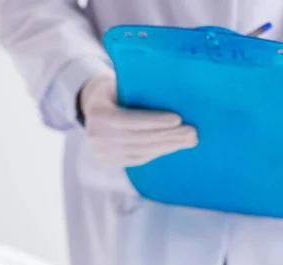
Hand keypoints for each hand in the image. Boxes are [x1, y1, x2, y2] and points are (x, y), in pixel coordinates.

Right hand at [80, 72, 197, 166]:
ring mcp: (102, 153)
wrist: (91, 107)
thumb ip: (136, 88)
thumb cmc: (113, 90)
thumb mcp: (119, 84)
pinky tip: (172, 147)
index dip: (154, 121)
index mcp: (100, 115)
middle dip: (168, 137)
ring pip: (140, 152)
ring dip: (167, 147)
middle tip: (192, 133)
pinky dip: (157, 153)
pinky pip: (137, 159)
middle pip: (138, 139)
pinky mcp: (108, 162)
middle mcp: (97, 137)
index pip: (130, 120)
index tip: (178, 119)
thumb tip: (171, 89)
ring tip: (188, 141)